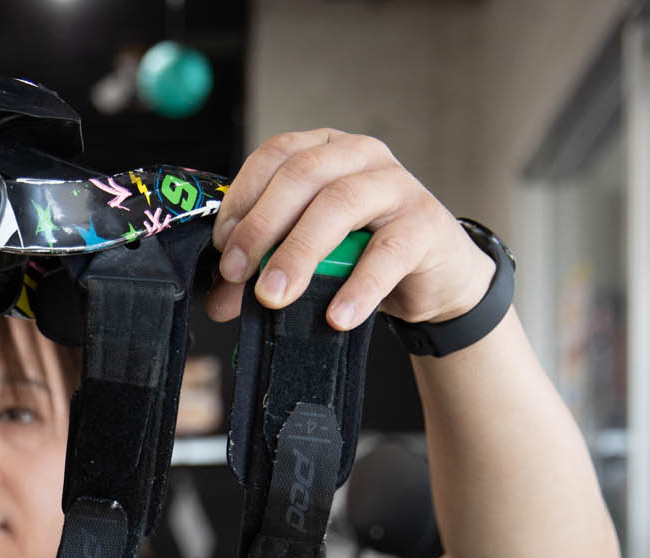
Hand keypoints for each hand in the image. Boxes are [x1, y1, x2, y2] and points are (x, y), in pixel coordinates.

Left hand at [205, 129, 495, 331]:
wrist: (432, 276)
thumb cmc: (362, 254)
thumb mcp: (307, 256)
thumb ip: (262, 268)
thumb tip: (217, 301)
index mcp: (324, 150)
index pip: (275, 155)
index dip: (242, 198)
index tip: (220, 246)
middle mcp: (360, 154)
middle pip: (301, 176)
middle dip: (261, 226)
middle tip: (235, 274)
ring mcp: (396, 184)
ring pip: (339, 205)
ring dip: (299, 253)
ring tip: (273, 296)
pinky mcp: (425, 223)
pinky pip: (388, 252)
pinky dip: (359, 287)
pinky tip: (337, 317)